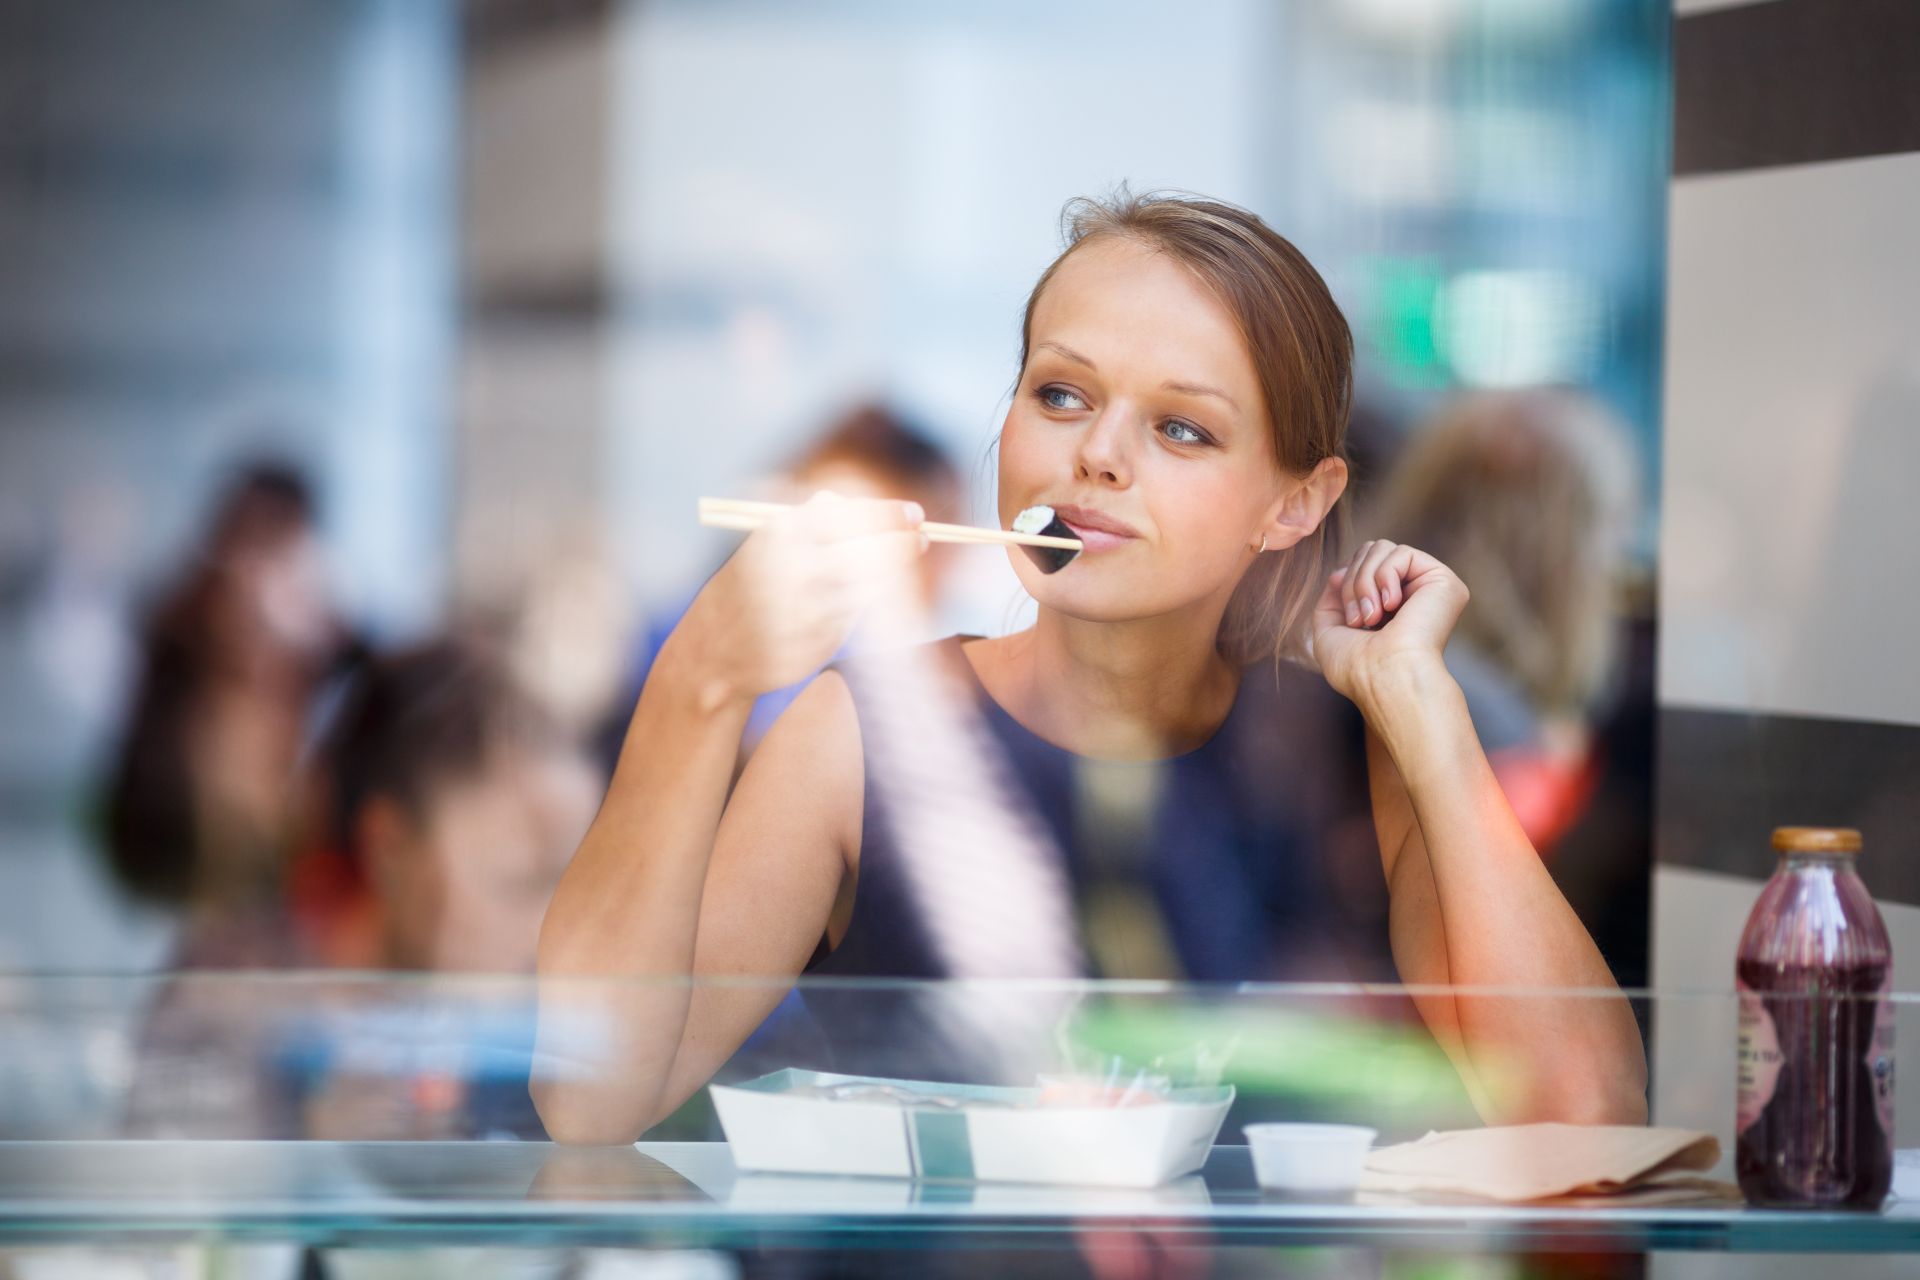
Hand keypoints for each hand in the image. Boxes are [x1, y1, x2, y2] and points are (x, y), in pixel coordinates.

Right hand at [676, 491, 926, 703]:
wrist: (716, 650)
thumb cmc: (751, 586)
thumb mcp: (770, 542)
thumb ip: (814, 522)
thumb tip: (867, 506)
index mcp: (782, 534)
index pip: (852, 515)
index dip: (889, 515)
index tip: (915, 515)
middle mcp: (798, 568)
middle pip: (871, 550)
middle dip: (902, 543)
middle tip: (922, 538)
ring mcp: (811, 607)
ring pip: (872, 584)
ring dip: (892, 573)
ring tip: (898, 565)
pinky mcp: (822, 640)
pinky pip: (860, 614)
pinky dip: (868, 602)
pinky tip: (864, 595)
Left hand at [1307, 538, 1468, 705]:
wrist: (1384, 678)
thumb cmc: (1356, 668)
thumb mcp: (1329, 632)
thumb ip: (1331, 600)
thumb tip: (1339, 571)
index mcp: (1391, 606)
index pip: (1362, 565)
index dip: (1345, 581)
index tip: (1346, 616)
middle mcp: (1412, 594)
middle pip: (1370, 551)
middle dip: (1353, 581)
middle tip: (1358, 619)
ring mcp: (1429, 587)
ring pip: (1382, 548)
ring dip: (1364, 581)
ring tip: (1371, 617)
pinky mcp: (1443, 581)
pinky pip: (1401, 552)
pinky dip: (1385, 576)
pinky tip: (1392, 606)